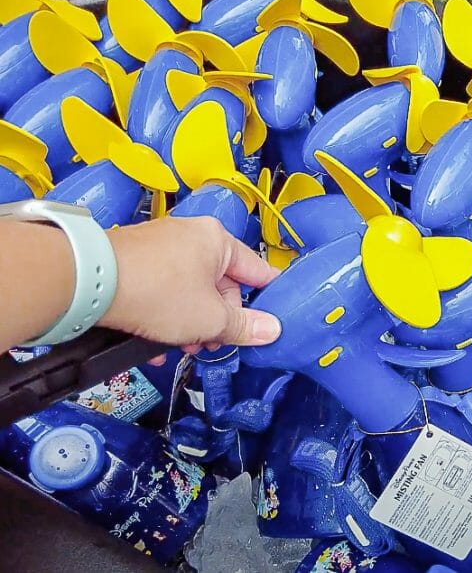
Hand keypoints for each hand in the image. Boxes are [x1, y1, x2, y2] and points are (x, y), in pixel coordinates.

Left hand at [100, 216, 280, 354]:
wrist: (90, 283)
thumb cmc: (153, 291)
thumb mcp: (210, 319)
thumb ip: (244, 326)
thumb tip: (271, 329)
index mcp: (218, 240)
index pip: (256, 270)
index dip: (266, 298)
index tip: (272, 317)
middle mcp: (190, 234)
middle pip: (220, 284)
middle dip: (217, 319)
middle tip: (211, 343)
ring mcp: (160, 244)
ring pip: (189, 289)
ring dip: (190, 321)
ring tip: (178, 346)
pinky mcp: (135, 257)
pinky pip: (162, 287)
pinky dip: (164, 312)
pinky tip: (154, 339)